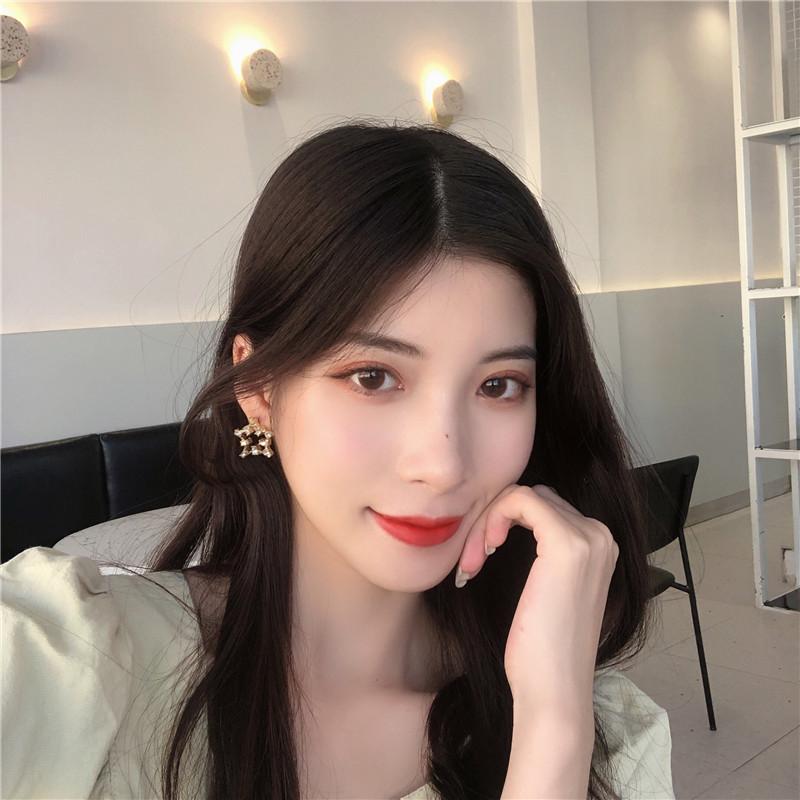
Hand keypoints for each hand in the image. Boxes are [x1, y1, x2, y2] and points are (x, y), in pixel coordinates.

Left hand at [455, 484, 618, 714]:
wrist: (552, 690)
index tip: (479, 560)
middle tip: (472, 563)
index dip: (503, 523)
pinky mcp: (566, 544)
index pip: (543, 506)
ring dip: (487, 523)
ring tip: (473, 563)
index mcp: (598, 546)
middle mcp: (600, 535)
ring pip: (522, 496)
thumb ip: (541, 553)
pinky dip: (492, 519)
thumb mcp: (544, 589)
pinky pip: (519, 499)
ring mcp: (589, 538)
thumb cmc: (541, 650)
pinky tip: (484, 552)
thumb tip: (505, 522)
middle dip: (492, 521)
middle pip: (532, 498)